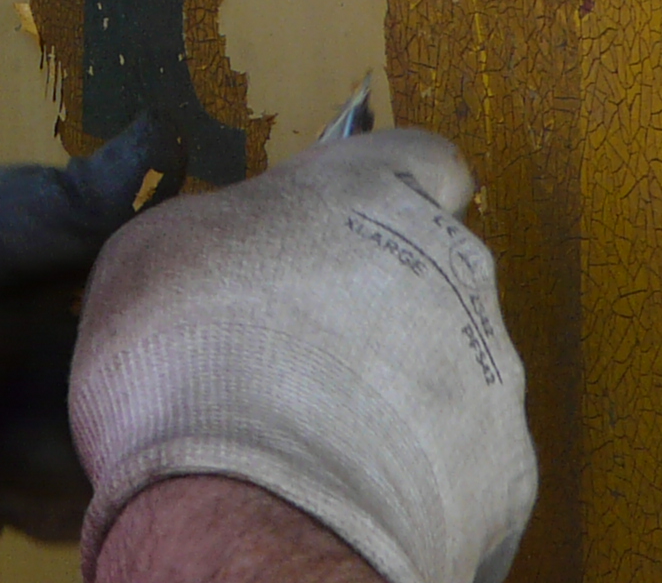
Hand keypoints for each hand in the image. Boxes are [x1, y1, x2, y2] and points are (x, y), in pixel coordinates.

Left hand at [0, 116, 183, 559]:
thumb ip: (55, 209)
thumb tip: (166, 135)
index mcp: (51, 236)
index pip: (156, 242)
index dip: (174, 276)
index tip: (164, 308)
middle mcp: (65, 311)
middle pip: (157, 346)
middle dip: (126, 382)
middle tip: (65, 394)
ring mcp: (52, 395)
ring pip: (132, 426)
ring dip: (74, 443)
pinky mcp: (37, 475)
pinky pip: (87, 491)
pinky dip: (47, 492)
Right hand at [68, 128, 535, 582]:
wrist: (246, 501)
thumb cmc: (189, 351)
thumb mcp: (156, 244)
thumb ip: (221, 230)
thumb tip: (225, 253)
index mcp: (375, 187)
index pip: (420, 159)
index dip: (380, 192)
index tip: (336, 226)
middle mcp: (453, 265)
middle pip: (432, 268)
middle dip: (375, 302)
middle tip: (294, 346)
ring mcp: (489, 372)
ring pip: (446, 368)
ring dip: (392, 391)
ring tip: (310, 433)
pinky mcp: (505, 473)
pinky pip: (459, 466)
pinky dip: (409, 478)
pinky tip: (344, 490)